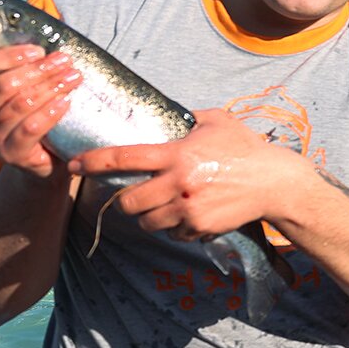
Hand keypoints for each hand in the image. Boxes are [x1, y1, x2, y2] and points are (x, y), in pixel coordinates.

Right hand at [0, 46, 81, 177]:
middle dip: (38, 71)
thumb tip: (50, 42)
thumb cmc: (35, 116)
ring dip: (50, 87)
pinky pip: (30, 128)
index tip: (39, 50)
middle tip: (65, 62)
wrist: (46, 159)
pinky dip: (50, 112)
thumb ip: (27, 70)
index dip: (10, 56)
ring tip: (74, 77)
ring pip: (20, 105)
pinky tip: (66, 101)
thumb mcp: (26, 91)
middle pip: (4, 85)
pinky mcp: (10, 155)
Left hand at [68, 108, 297, 239]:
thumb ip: (190, 118)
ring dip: (150, 216)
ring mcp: (187, 208)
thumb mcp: (218, 121)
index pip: (124, 157)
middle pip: (128, 201)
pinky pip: (173, 233)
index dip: (93, 161)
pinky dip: (176, 227)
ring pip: (147, 221)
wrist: (275, 182)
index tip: (73, 164)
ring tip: (166, 205)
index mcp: (177, 153)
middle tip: (136, 195)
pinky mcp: (199, 227)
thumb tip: (169, 114)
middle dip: (126, 200)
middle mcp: (178, 183)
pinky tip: (191, 214)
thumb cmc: (246, 148)